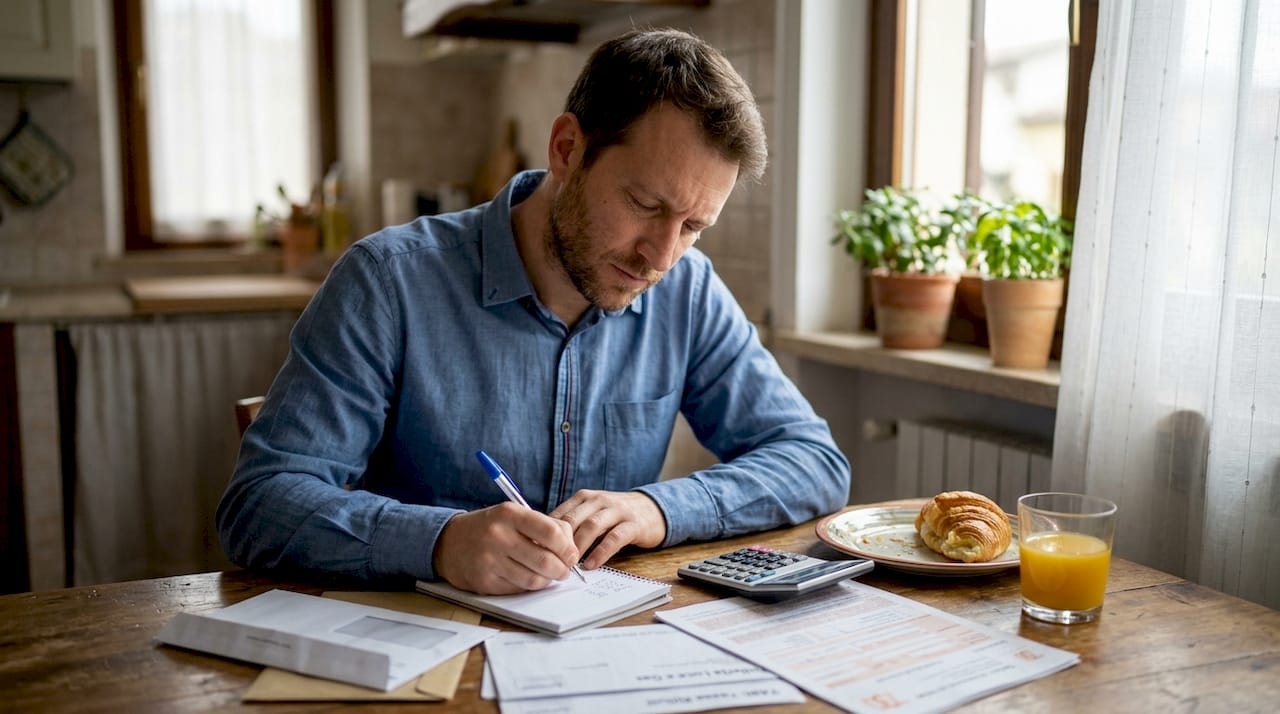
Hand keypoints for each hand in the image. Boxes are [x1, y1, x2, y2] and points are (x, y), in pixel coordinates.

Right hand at [433, 502, 579, 594]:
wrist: (448, 542)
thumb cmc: (490, 528)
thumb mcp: (513, 516)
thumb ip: (543, 526)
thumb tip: (571, 549)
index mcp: (509, 514)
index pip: (551, 532)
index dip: (568, 547)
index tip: (572, 554)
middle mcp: (498, 536)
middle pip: (545, 560)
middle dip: (562, 569)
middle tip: (564, 570)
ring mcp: (489, 560)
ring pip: (534, 580)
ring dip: (547, 580)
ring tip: (547, 575)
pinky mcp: (484, 582)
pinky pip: (518, 590)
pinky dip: (528, 587)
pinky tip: (527, 578)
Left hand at [549, 490, 666, 568]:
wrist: (652, 509)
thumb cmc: (615, 516)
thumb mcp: (592, 513)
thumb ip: (572, 524)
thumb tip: (542, 543)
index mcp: (584, 497)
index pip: (560, 514)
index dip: (546, 534)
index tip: (537, 553)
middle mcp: (599, 500)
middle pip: (573, 520)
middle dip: (560, 542)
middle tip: (550, 562)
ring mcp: (617, 510)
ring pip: (592, 526)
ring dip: (578, 547)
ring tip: (569, 565)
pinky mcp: (633, 524)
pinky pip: (614, 538)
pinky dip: (601, 552)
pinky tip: (591, 565)